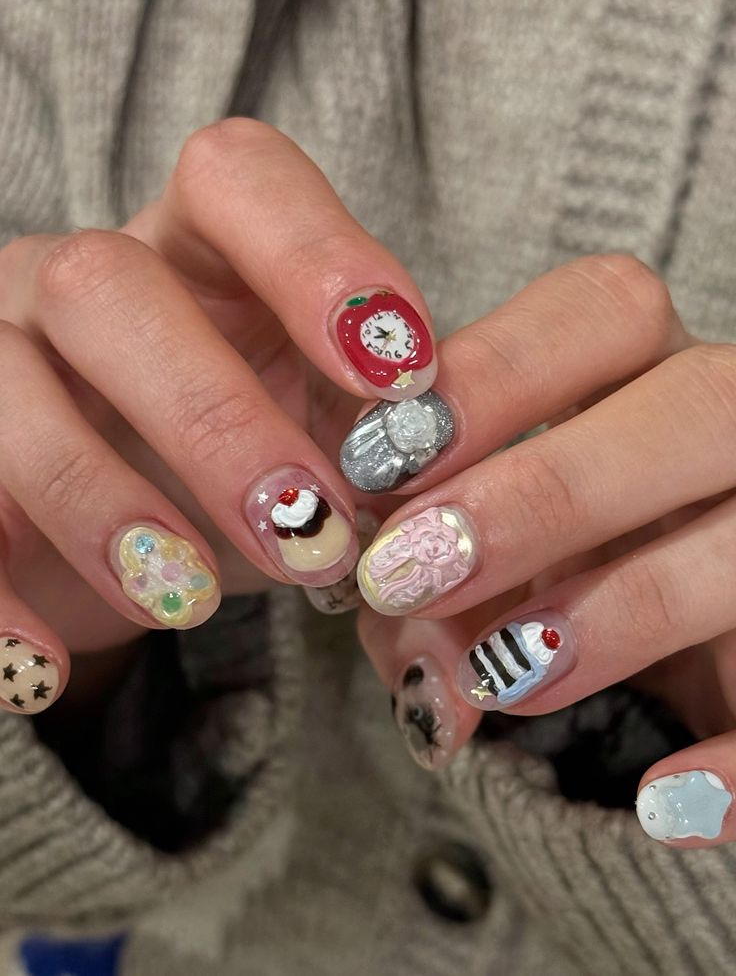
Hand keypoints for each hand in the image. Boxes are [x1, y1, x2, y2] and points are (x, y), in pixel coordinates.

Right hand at [0, 118, 434, 713]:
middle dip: (216, 418)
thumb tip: (438, 486)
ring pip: (8, 394)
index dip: (319, 257)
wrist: (121, 532)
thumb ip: (374, 441)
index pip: (237, 178)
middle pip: (108, 288)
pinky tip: (44, 672)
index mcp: (191, 249)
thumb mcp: (317, 439)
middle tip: (310, 534)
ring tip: (189, 600)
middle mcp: (73, 282)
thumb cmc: (240, 472)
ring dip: (107, 508)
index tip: (401, 375)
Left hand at [354, 254, 735, 846]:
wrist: (674, 643)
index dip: (493, 371)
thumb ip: (437, 558)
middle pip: (698, 404)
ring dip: (619, 612)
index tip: (376, 460)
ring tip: (499, 681)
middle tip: (411, 570)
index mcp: (653, 371)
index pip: (605, 310)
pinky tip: (659, 803)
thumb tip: (393, 620)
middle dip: (546, 490)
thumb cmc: (563, 560)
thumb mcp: (496, 543)